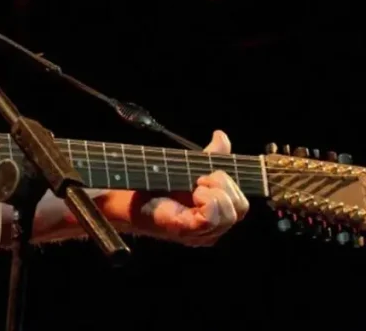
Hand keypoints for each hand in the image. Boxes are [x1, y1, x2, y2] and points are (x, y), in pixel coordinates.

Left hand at [131, 130, 249, 245]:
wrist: (128, 196)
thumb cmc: (157, 184)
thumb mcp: (189, 167)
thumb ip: (210, 155)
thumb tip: (221, 136)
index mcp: (216, 213)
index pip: (241, 203)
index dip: (230, 183)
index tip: (206, 173)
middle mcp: (212, 228)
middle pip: (240, 208)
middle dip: (224, 185)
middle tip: (199, 179)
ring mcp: (201, 233)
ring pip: (230, 215)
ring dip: (215, 193)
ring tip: (195, 187)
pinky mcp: (187, 231)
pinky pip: (211, 219)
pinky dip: (207, 201)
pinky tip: (194, 195)